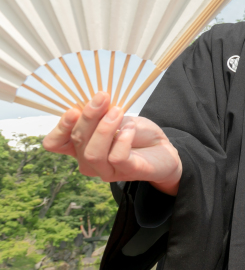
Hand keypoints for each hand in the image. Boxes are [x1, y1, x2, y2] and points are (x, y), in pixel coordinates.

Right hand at [42, 91, 181, 195]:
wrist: (164, 150)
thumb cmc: (136, 133)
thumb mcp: (117, 117)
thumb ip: (102, 114)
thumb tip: (94, 102)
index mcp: (81, 146)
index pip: (55, 143)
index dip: (59, 128)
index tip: (73, 110)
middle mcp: (88, 161)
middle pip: (77, 141)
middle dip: (89, 116)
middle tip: (103, 97)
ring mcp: (106, 170)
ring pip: (93, 152)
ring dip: (105, 128)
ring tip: (118, 111)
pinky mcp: (127, 172)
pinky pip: (117, 157)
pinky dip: (123, 139)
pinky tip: (131, 128)